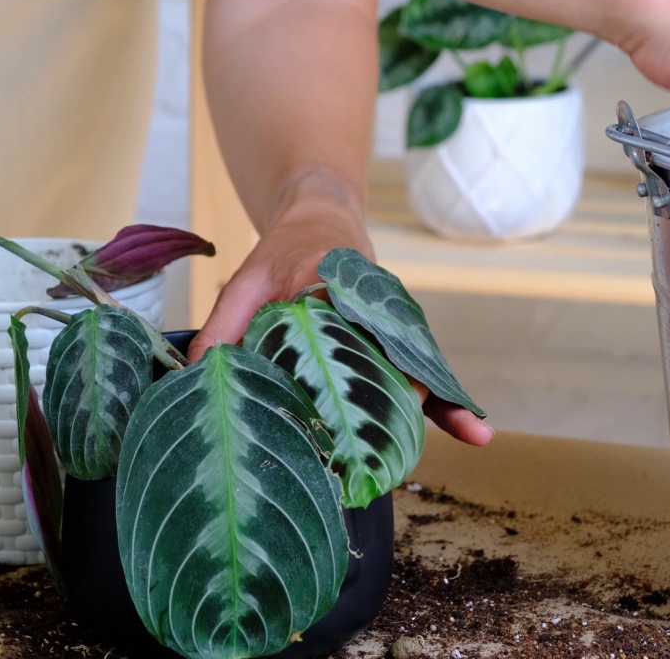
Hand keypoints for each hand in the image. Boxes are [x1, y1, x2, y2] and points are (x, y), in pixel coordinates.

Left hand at [188, 172, 493, 446]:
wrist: (323, 217)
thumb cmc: (281, 254)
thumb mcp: (245, 282)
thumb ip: (222, 326)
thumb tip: (193, 375)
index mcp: (332, 289)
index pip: (344, 335)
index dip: (350, 373)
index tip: (350, 407)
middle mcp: (371, 306)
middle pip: (388, 360)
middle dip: (393, 406)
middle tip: (389, 453)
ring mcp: (390, 323)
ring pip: (415, 369)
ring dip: (435, 408)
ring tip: (468, 436)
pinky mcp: (399, 340)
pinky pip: (425, 373)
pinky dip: (449, 404)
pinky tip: (476, 434)